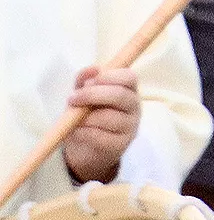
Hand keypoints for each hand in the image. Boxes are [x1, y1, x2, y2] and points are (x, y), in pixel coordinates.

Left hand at [59, 65, 139, 183]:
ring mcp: (129, 128)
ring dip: (85, 117)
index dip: (110, 76)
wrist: (87, 150)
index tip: (90, 81)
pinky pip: (100, 136)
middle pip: (120, 95)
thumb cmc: (88, 117)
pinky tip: (76, 132)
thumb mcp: (84, 97)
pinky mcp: (119, 146)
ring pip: (109, 117)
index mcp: (129, 91)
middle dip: (93, 95)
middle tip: (72, 98)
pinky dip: (83, 133)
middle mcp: (134, 108)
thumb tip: (92, 69)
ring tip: (73, 120)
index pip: (129, 78)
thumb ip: (85, 81)